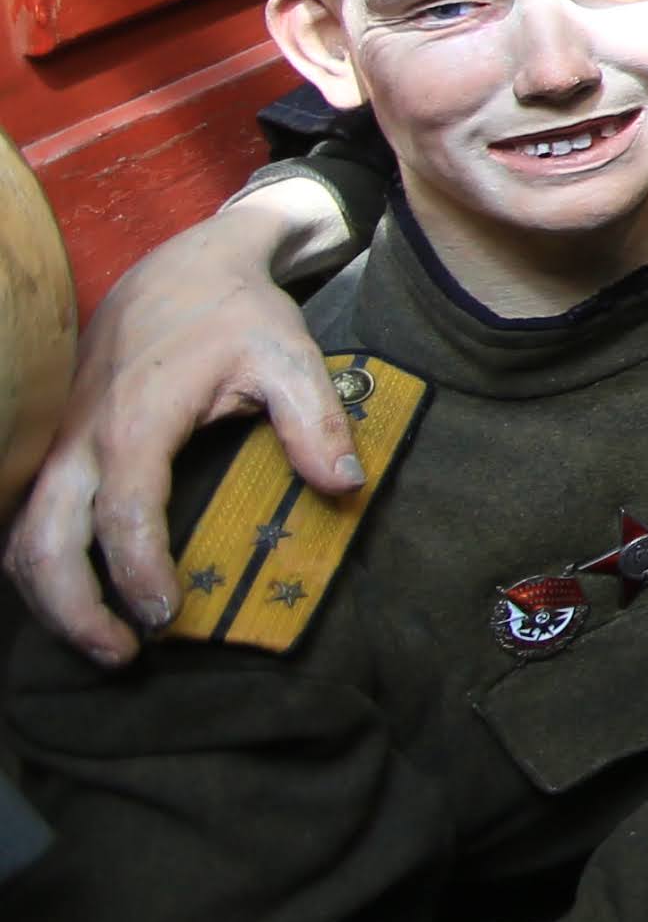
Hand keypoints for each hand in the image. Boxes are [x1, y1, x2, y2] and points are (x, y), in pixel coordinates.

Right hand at [12, 204, 343, 661]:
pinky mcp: (52, 449)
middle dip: (74, 609)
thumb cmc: (237, 315)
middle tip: (124, 654)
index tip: (168, 618)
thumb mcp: (290, 355)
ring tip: (102, 641)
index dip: (139, 575)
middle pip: (46, 543)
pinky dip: (38, 567)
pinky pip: (24, 521)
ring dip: (49, 599)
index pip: (125, 515)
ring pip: (22, 538)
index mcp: (137, 421)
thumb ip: (316, 421)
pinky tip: (74, 598)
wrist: (180, 267)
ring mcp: (58, 445)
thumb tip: (342, 487)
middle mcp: (81, 440)